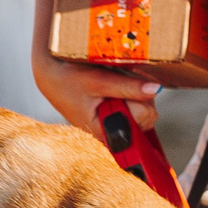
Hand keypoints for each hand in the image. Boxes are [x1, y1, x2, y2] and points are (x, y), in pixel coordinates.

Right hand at [32, 49, 157, 132]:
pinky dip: (133, 90)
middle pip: (147, 117)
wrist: (51, 75)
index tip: (121, 92)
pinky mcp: (119, 112)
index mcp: (105, 132)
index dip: (138, 106)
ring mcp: (119, 121)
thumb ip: (127, 86)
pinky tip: (117, 84)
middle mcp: (114, 130)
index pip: (140, 124)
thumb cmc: (66, 81)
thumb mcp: (97, 81)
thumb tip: (156, 89)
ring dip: (136, 91)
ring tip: (113, 82)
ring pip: (145, 107)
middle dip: (138, 97)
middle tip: (116, 83)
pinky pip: (138, 102)